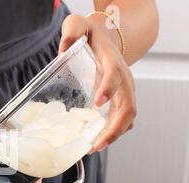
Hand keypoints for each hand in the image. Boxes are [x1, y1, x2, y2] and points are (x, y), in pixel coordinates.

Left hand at [59, 14, 135, 152]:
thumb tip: (63, 48)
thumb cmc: (90, 34)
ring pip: (127, 118)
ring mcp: (123, 91)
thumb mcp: (78, 25)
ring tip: (93, 148)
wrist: (105, 38)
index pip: (115, 75)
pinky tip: (94, 143)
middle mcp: (123, 79)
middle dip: (115, 128)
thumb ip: (71, 31)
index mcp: (112, 61)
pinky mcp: (118, 100)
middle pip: (128, 107)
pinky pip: (121, 120)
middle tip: (96, 144)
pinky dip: (111, 133)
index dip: (108, 89)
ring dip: (113, 135)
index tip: (98, 102)